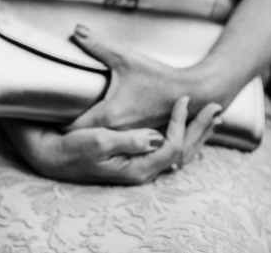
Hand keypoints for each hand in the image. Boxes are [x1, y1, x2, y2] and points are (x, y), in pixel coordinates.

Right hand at [2, 97, 222, 184]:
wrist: (53, 157)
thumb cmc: (72, 149)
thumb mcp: (97, 142)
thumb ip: (128, 140)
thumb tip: (155, 137)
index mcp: (138, 166)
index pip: (173, 147)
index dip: (182, 123)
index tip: (183, 99)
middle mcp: (143, 170)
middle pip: (184, 152)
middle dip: (201, 129)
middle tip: (216, 107)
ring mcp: (139, 166)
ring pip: (179, 153)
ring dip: (196, 134)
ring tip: (209, 115)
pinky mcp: (133, 160)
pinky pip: (168, 151)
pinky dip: (183, 137)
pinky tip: (184, 125)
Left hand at [66, 24, 202, 131]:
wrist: (191, 92)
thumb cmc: (156, 75)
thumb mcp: (124, 57)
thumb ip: (97, 45)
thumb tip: (76, 29)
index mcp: (109, 114)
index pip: (72, 129)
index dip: (57, 123)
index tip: (47, 116)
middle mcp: (118, 131)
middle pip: (84, 138)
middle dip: (69, 130)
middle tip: (53, 120)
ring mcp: (129, 138)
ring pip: (100, 142)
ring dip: (87, 135)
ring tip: (72, 124)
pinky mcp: (138, 139)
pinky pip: (115, 143)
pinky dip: (105, 138)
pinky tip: (99, 129)